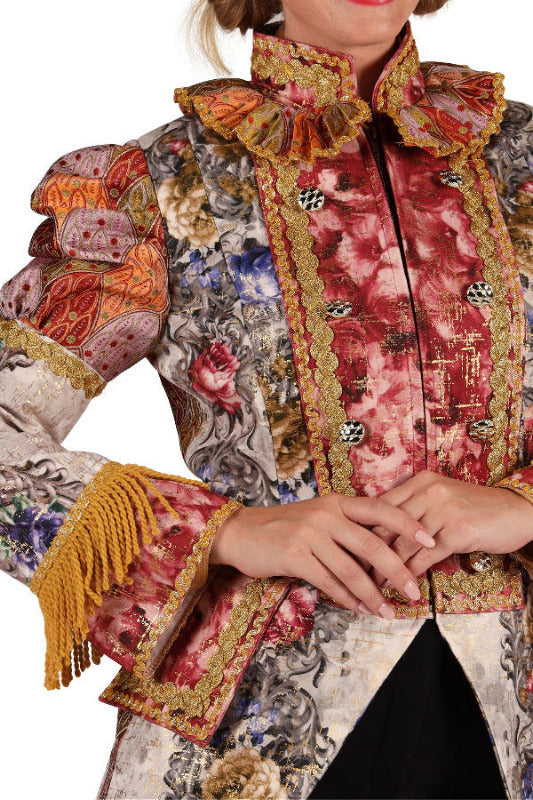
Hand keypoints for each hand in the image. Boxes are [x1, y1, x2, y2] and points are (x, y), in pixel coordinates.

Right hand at [209, 493, 434, 618]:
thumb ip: (346, 529)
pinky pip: (329, 581)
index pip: (380, 508)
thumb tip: (381, 555)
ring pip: (352, 568)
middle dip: (398, 570)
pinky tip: (359, 609)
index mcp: (337, 502)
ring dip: (373, 594)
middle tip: (415, 591)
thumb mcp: (317, 518)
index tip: (431, 539)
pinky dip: (347, 598)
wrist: (242, 532)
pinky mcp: (295, 554)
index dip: (407, 524)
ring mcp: (310, 533)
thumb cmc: (283, 528)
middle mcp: (327, 514)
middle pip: (372, 543)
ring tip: (388, 612)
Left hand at [371, 470, 532, 583]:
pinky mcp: (457, 532)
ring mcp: (443, 510)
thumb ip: (415, 507)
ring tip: (374, 584)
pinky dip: (410, 573)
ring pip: (403, 543)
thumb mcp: (442, 498)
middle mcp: (429, 492)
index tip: (351, 548)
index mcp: (421, 482)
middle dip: (369, 551)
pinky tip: (402, 586)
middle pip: (387, 525)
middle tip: (355, 571)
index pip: (382, 505)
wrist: (516, 511)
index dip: (364, 529)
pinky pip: (424, 556)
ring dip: (386, 568)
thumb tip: (382, 529)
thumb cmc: (476, 508)